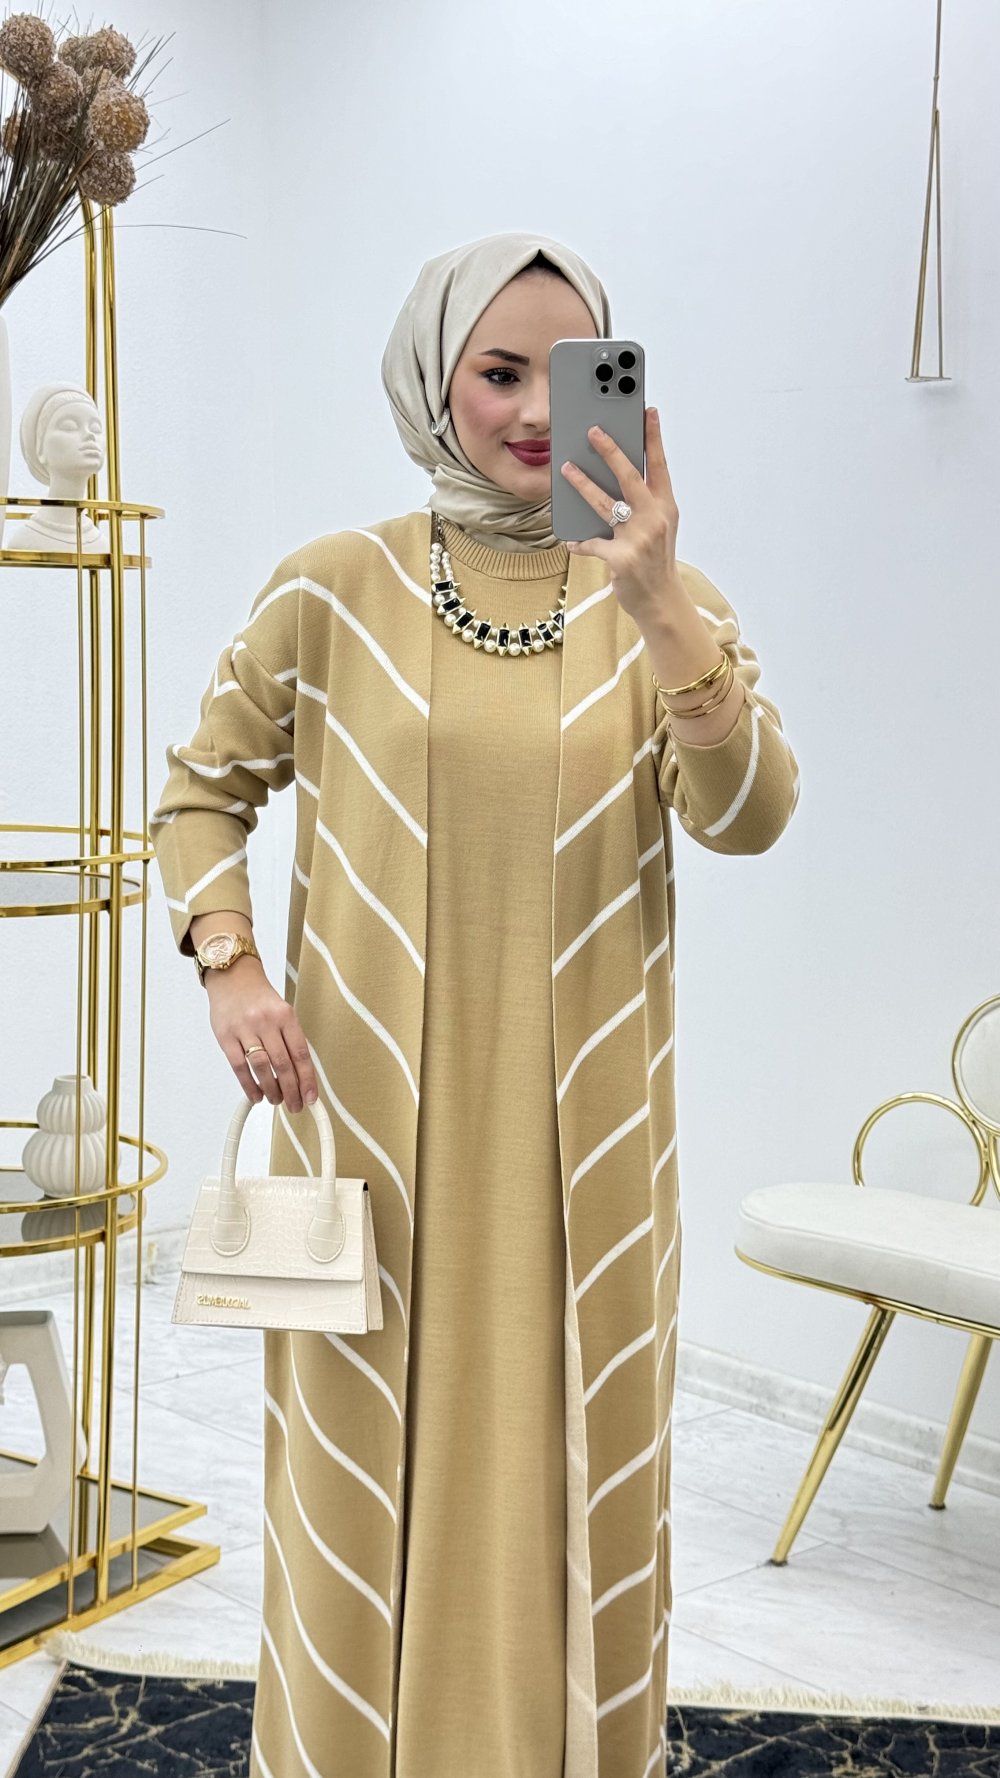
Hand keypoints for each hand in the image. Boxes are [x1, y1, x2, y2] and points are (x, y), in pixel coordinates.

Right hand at [206, 959, 319, 1111]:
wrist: (232, 976)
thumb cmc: (259, 998)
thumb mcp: (282, 1012)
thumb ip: (289, 1039)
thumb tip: (301, 1075)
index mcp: (286, 1016)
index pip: (300, 1053)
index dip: (307, 1079)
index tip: (311, 1097)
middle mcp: (266, 1022)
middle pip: (283, 1064)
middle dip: (291, 1090)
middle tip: (295, 1106)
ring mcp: (245, 1029)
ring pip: (262, 1068)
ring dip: (272, 1090)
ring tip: (277, 1101)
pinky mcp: (225, 1036)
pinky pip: (239, 1067)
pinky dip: (249, 1085)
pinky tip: (256, 1096)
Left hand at [559, 406, 681, 622]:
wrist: (661, 601)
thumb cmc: (655, 560)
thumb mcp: (659, 527)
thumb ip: (644, 502)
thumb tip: (615, 478)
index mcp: (666, 507)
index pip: (659, 465)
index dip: (653, 437)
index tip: (648, 411)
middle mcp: (654, 518)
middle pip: (629, 476)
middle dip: (610, 450)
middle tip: (593, 430)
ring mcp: (638, 538)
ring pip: (604, 503)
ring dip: (582, 484)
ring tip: (566, 468)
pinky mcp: (621, 558)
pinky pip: (591, 543)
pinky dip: (579, 542)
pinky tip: (569, 540)